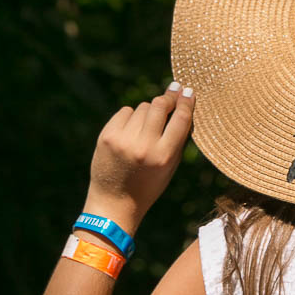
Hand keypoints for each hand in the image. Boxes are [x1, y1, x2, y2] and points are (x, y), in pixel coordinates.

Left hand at [84, 82, 194, 234]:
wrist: (114, 203)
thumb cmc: (147, 185)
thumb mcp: (170, 168)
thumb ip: (177, 139)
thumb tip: (183, 106)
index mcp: (164, 156)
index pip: (180, 119)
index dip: (186, 102)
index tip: (188, 91)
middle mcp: (143, 146)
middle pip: (160, 105)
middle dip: (168, 98)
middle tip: (172, 94)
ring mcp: (123, 140)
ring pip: (142, 107)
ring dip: (148, 112)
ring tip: (146, 127)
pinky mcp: (107, 136)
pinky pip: (125, 112)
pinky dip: (130, 117)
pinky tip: (131, 130)